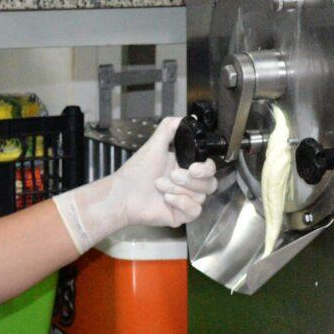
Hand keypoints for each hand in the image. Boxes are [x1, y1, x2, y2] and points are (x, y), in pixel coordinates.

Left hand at [53, 117, 218, 252]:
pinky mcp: (182, 215)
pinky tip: (166, 199)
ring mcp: (186, 201)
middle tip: (173, 175)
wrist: (122, 195)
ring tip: (160, 186)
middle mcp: (188, 185)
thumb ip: (169, 128)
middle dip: (191, 180)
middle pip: (210, 183)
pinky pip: (195, 210)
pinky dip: (181, 203)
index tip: (194, 167)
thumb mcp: (153, 146)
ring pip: (201, 197)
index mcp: (185, 168)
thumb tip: (187, 118)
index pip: (209, 168)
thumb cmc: (135, 174)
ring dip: (179, 190)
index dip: (206, 168)